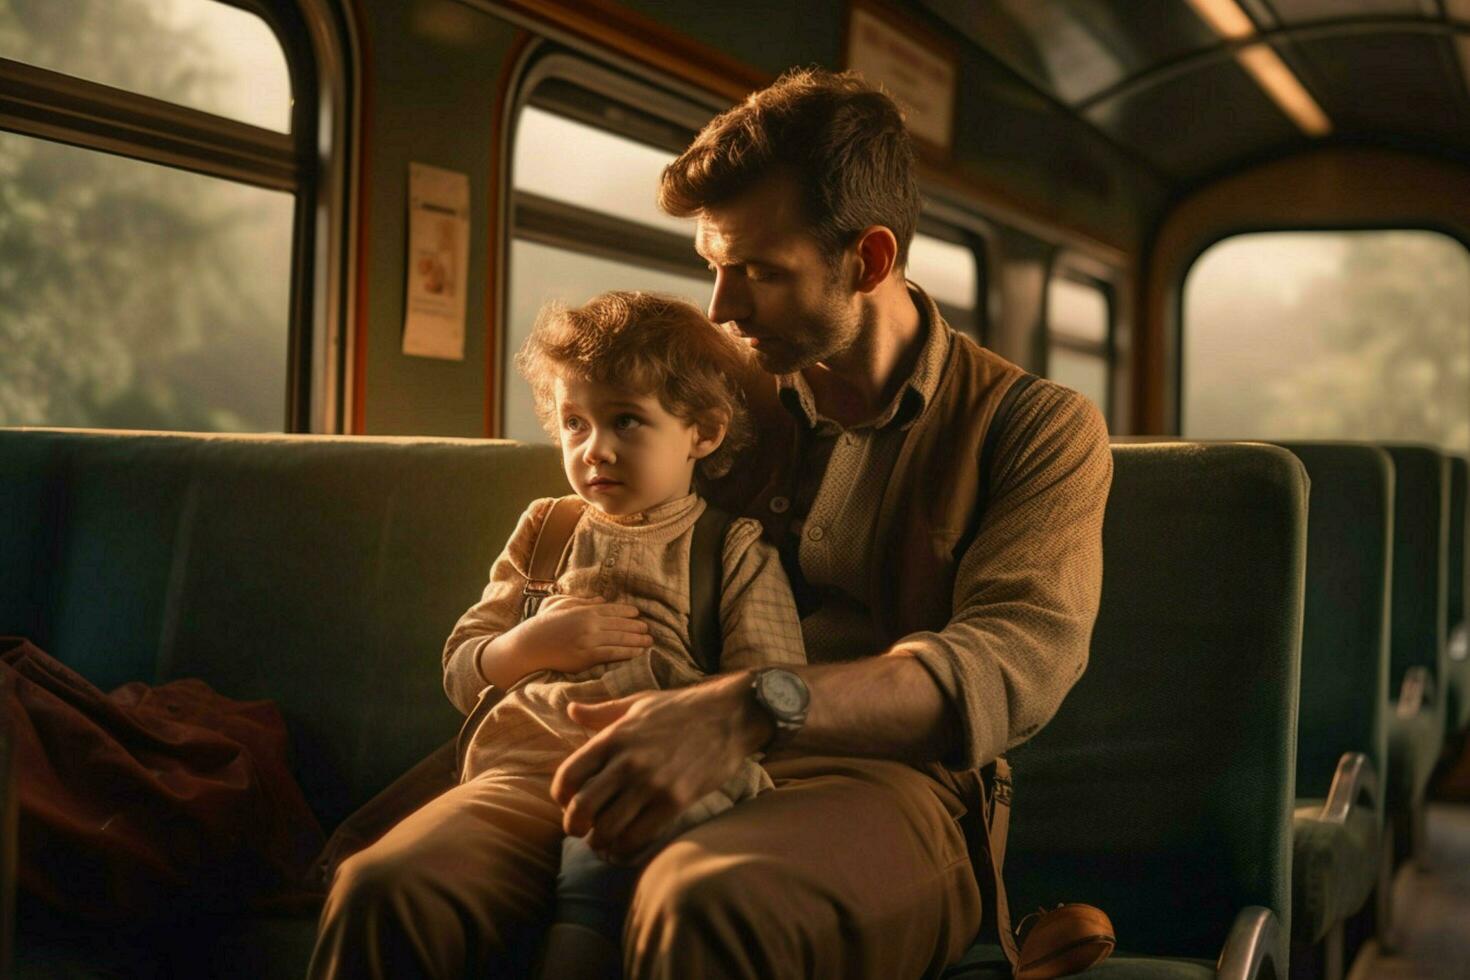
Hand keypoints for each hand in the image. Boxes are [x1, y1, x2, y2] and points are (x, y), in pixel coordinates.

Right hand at [522, 594, 652, 673]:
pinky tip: (637, 653)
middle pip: (620, 624)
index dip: (627, 611)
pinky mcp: (587, 657)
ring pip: (619, 639)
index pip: (612, 609)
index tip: (638, 613)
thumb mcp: (559, 604)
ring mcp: (589, 641)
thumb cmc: (543, 624)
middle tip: (648, 629)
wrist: (529, 646)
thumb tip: (601, 599)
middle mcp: (589, 624)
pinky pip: (612, 654)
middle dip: (636, 626)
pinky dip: (627, 653)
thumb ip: (581, 600)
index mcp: (584, 610)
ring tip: (648, 641)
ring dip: (637, 640)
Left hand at [550, 673, 772, 861]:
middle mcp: (627, 762)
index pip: (568, 776)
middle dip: (574, 826)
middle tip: (579, 830)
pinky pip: (638, 836)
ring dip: (599, 841)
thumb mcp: (637, 702)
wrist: (729, 715)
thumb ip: (601, 711)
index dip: (560, 796)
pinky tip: (624, 845)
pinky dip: (625, 848)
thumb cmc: (681, 708)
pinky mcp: (675, 801)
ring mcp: (651, 784)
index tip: (567, 802)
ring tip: (602, 841)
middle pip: (582, 808)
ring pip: (608, 828)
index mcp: (613, 737)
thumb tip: (570, 708)